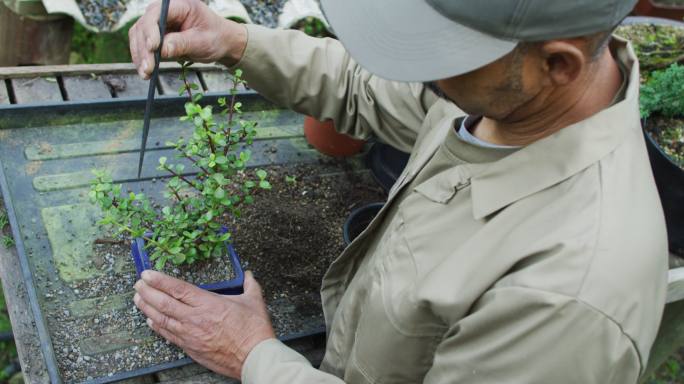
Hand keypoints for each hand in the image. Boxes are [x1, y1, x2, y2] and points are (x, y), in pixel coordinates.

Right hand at [129, 0, 247, 78]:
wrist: (220, 43)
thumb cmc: (215, 38)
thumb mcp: (202, 42)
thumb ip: (182, 44)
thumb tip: (161, 50)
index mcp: (180, 5)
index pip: (157, 13)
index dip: (151, 29)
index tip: (153, 48)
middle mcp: (165, 11)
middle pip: (144, 25)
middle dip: (144, 48)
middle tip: (148, 68)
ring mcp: (158, 23)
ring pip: (139, 36)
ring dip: (140, 55)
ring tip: (145, 73)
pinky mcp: (156, 35)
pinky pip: (142, 45)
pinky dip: (141, 58)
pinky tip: (145, 72)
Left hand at [133, 270, 274, 378]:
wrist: (253, 357)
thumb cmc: (254, 330)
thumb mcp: (254, 301)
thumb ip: (249, 285)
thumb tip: (248, 275)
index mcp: (209, 303)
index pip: (178, 288)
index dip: (160, 280)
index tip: (147, 273)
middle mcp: (195, 318)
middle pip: (164, 303)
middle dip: (148, 292)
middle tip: (138, 284)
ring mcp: (190, 335)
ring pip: (162, 319)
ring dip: (147, 308)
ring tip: (138, 299)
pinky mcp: (190, 348)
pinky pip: (169, 335)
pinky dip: (157, 327)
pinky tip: (150, 321)